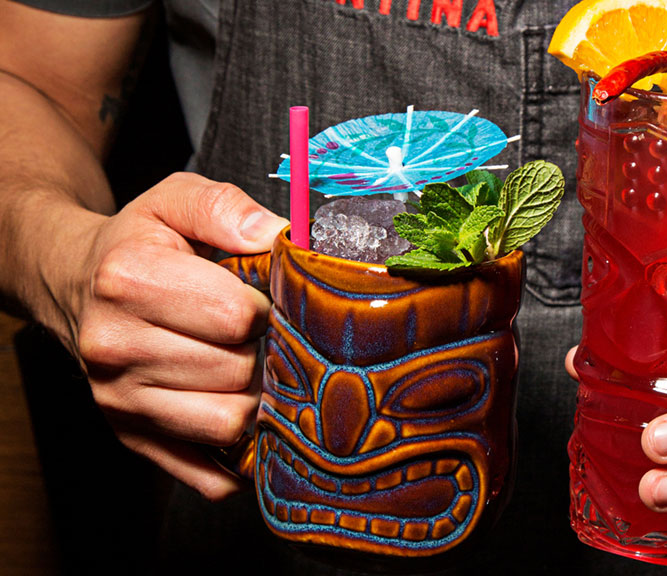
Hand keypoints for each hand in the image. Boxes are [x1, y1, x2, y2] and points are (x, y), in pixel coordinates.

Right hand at [57, 173, 287, 498]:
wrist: (74, 284)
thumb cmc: (138, 243)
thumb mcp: (174, 200)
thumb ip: (226, 207)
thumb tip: (278, 236)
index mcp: (127, 281)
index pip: (235, 316)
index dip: (266, 306)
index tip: (260, 297)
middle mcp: (115, 347)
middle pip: (237, 372)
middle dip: (264, 351)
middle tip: (259, 334)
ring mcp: (120, 401)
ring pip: (229, 423)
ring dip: (256, 397)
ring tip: (248, 366)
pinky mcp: (132, 439)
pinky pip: (210, 476)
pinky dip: (241, 456)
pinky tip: (245, 415)